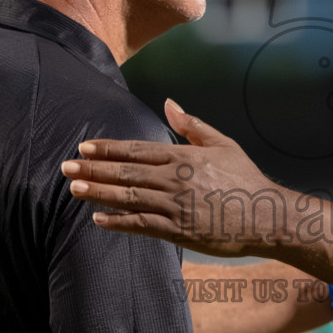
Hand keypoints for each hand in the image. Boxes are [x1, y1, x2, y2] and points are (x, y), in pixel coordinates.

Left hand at [62, 100, 283, 256]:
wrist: (266, 216)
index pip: (136, 150)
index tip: (84, 148)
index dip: (108, 149)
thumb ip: (192, 125)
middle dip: (93, 170)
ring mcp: (175, 206)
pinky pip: (142, 225)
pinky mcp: (179, 230)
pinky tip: (99, 219)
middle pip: (125, 173)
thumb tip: (168, 103)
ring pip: (129, 198)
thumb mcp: (223, 144)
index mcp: (183, 156)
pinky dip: (119, 222)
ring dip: (98, 193)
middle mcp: (175, 179)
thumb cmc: (246, 179)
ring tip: (74, 189)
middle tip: (65, 168)